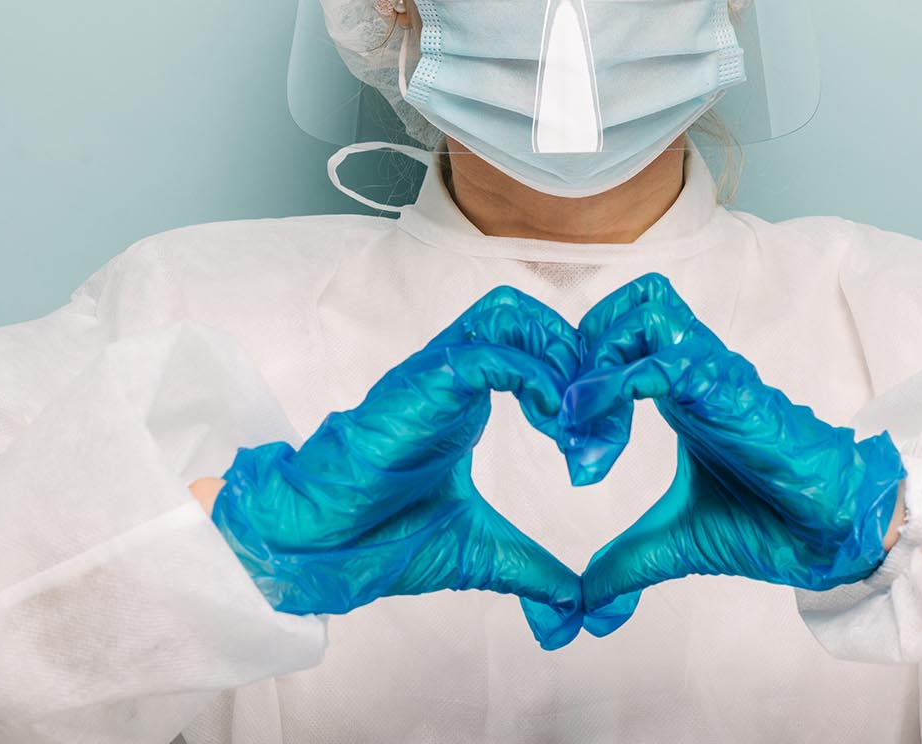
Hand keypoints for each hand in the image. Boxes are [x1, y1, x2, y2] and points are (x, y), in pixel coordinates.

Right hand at [210, 287, 586, 649]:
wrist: (320, 550)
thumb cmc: (382, 539)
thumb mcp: (480, 553)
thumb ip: (529, 569)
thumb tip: (571, 605)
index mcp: (466, 401)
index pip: (534, 350)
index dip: (581, 383)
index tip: (601, 445)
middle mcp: (453, 376)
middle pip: (528, 316)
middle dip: (577, 355)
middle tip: (598, 421)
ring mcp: (435, 376)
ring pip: (508, 316)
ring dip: (556, 356)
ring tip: (575, 418)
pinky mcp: (421, 387)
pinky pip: (485, 354)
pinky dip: (532, 375)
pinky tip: (551, 420)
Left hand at [562, 274, 903, 636]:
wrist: (828, 536)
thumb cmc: (766, 521)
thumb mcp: (674, 542)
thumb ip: (626, 564)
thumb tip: (586, 607)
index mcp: (677, 390)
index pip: (617, 334)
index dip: (575, 373)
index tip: (564, 440)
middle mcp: (692, 370)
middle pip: (625, 306)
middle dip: (578, 352)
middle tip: (562, 421)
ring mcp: (713, 377)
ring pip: (644, 315)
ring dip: (597, 363)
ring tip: (579, 427)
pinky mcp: (731, 395)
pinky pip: (669, 362)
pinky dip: (621, 385)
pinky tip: (602, 437)